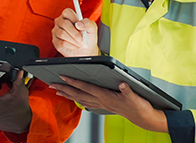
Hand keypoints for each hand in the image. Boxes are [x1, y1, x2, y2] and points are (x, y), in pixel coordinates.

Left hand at [51, 77, 167, 132]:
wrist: (144, 118)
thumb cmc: (139, 107)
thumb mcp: (135, 97)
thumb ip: (127, 90)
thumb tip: (122, 83)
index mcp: (106, 96)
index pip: (86, 87)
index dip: (74, 82)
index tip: (63, 77)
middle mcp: (101, 101)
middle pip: (78, 94)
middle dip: (64, 89)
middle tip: (52, 84)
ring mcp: (101, 104)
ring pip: (80, 98)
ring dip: (68, 94)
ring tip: (58, 91)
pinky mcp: (104, 106)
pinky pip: (87, 103)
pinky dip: (79, 100)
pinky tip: (75, 99)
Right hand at [52, 8, 98, 56]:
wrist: (85, 51)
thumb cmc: (88, 37)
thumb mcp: (92, 29)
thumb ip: (88, 23)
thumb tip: (78, 24)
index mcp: (68, 16)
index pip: (67, 12)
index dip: (74, 19)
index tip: (81, 26)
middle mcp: (60, 22)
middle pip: (65, 24)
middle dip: (76, 33)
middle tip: (83, 39)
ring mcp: (56, 31)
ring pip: (62, 34)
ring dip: (74, 41)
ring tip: (80, 44)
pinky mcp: (55, 41)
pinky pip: (62, 43)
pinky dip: (72, 46)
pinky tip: (75, 46)